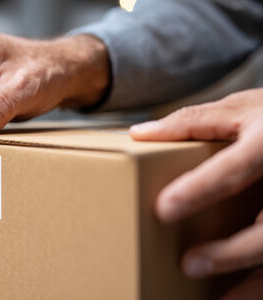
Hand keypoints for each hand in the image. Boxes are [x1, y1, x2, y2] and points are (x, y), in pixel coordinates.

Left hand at [130, 88, 262, 297]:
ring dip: (253, 280)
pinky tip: (235, 297)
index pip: (235, 167)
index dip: (201, 188)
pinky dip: (260, 284)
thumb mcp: (239, 109)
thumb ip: (194, 121)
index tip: (164, 209)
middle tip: (189, 265)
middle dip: (233, 251)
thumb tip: (140, 133)